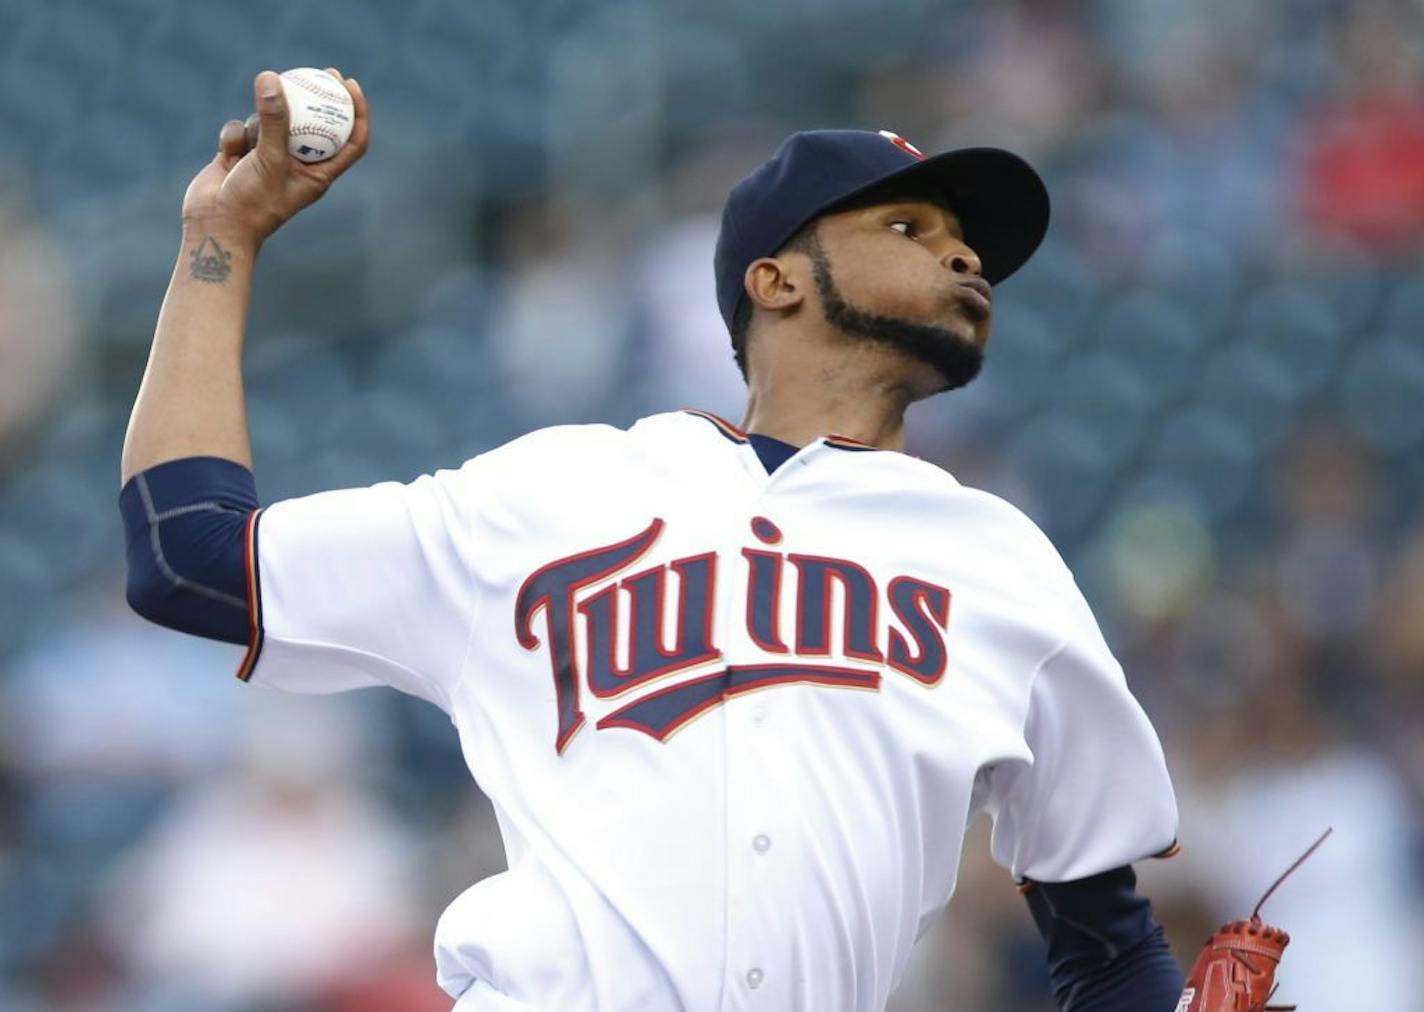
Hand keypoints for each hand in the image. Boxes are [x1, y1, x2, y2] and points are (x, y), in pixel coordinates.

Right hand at [181, 68, 369, 246]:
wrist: (214, 227)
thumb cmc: (252, 203)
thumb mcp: (269, 159)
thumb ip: (274, 120)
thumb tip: (272, 78)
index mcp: (318, 174)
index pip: (350, 142)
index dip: (357, 113)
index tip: (350, 85)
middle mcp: (296, 165)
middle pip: (313, 123)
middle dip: (315, 97)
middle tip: (318, 71)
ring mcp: (267, 158)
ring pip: (269, 121)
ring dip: (259, 124)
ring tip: (251, 147)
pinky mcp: (241, 154)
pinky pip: (241, 130)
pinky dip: (234, 136)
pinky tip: (228, 154)